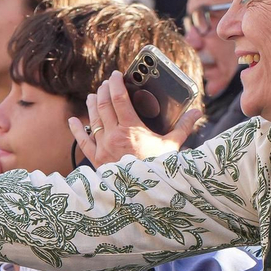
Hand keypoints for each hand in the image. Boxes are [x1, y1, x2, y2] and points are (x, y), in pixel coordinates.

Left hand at [68, 71, 200, 167]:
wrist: (144, 195)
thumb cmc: (160, 169)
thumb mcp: (173, 146)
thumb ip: (184, 127)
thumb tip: (197, 112)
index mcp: (132, 129)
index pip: (119, 98)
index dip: (116, 84)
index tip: (116, 75)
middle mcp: (114, 135)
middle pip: (104, 105)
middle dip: (104, 91)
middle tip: (107, 83)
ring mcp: (103, 147)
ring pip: (93, 119)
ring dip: (93, 104)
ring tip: (94, 95)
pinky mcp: (97, 160)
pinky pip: (83, 141)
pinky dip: (77, 129)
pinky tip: (73, 120)